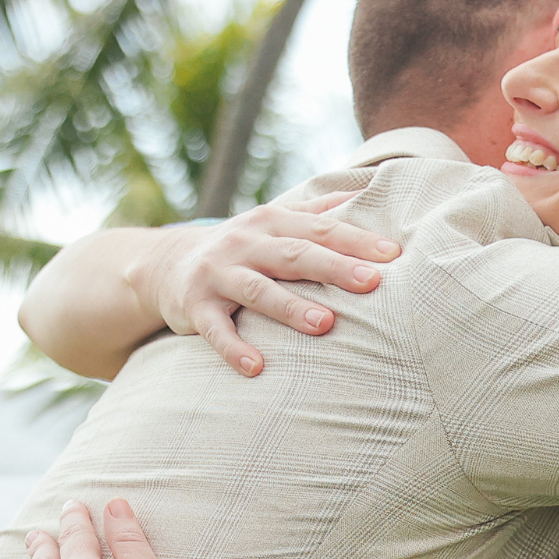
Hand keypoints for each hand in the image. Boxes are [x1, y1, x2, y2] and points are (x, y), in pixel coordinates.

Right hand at [129, 191, 404, 376]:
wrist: (166, 263)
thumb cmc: (242, 246)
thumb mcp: (274, 221)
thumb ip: (316, 210)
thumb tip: (364, 190)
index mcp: (271, 222)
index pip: (319, 229)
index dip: (355, 240)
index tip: (392, 255)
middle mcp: (245, 244)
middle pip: (294, 255)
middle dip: (334, 268)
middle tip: (371, 283)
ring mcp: (218, 274)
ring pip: (258, 290)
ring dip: (291, 308)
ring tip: (325, 324)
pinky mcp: (195, 307)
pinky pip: (216, 330)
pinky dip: (234, 348)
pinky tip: (256, 367)